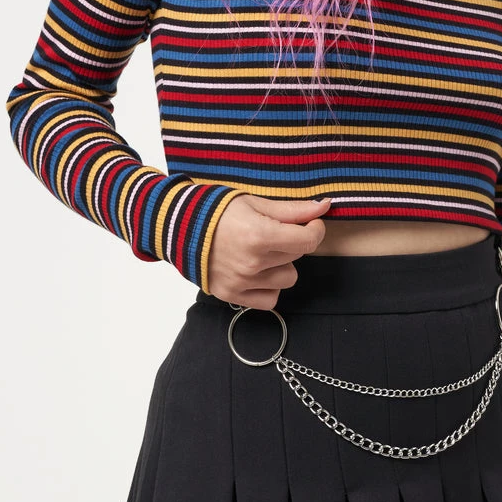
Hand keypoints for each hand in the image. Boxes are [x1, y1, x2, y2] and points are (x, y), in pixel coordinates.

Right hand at [206, 194, 331, 307]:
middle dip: (292, 241)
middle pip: (297, 256)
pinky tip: (259, 270)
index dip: (315, 229)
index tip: (310, 223)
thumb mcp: (255, 202)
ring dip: (282, 265)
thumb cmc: (217, 210)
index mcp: (260, 236)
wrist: (178, 227)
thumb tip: (324, 206)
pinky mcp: (232, 295)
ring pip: (288, 279)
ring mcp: (242, 282)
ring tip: (263, 250)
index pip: (308, 240)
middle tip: (273, 230)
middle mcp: (253, 263)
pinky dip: (269, 287)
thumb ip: (292, 209)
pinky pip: (270, 300)